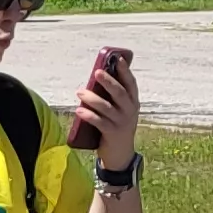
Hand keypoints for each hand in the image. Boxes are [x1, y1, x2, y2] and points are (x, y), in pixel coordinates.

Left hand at [79, 52, 143, 167]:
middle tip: (97, 72)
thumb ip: (113, 97)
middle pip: (119, 93)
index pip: (131, 84)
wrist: (121, 153)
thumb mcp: (120, 111)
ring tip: (80, 92)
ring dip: (92, 98)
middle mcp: (130, 111)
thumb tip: (98, 79)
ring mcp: (122, 122)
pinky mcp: (112, 133)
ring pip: (107, 107)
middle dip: (108, 81)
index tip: (117, 59)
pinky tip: (79, 110)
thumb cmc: (117, 127)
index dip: (125, 71)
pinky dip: (89, 115)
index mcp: (133, 102)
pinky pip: (99, 122)